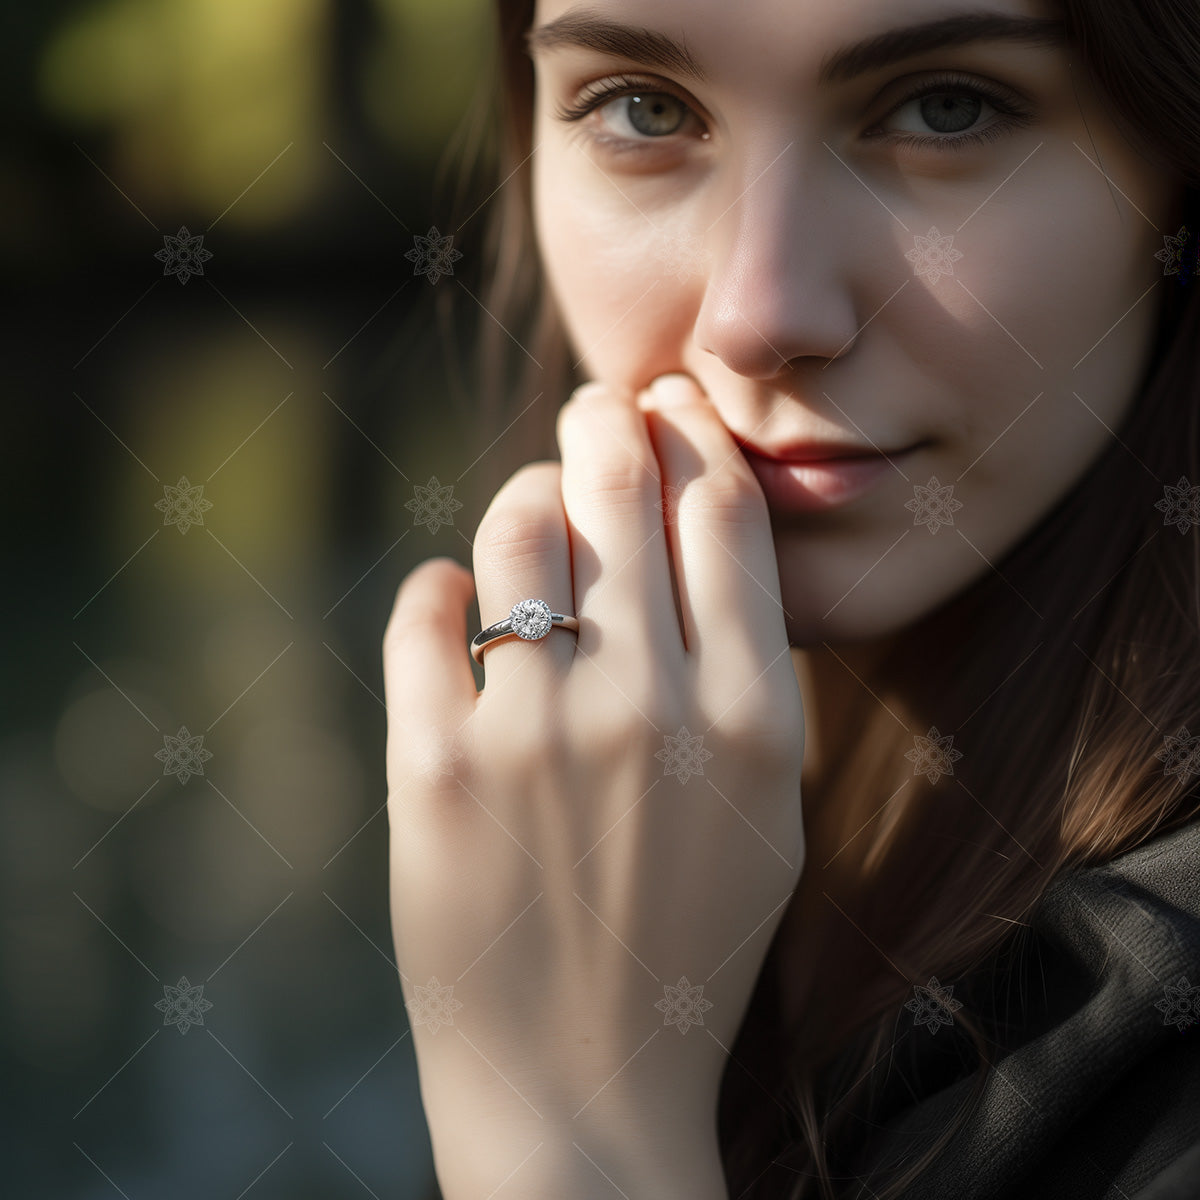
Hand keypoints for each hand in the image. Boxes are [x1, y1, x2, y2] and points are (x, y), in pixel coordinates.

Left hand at [382, 373, 805, 1193]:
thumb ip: (750, 673)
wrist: (584, 1087)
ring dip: (521, 497)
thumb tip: (690, 527)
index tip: (669, 404)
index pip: (724, 511)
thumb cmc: (689, 942)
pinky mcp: (429, 770)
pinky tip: (450, 603)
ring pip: (515, 531)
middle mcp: (648, 710)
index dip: (693, 433)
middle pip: (622, 490)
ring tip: (528, 511)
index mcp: (754, 721)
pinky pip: (422, 614)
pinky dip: (435, 591)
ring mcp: (532, 737)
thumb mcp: (768, 811)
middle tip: (595, 411)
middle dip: (606, 424)